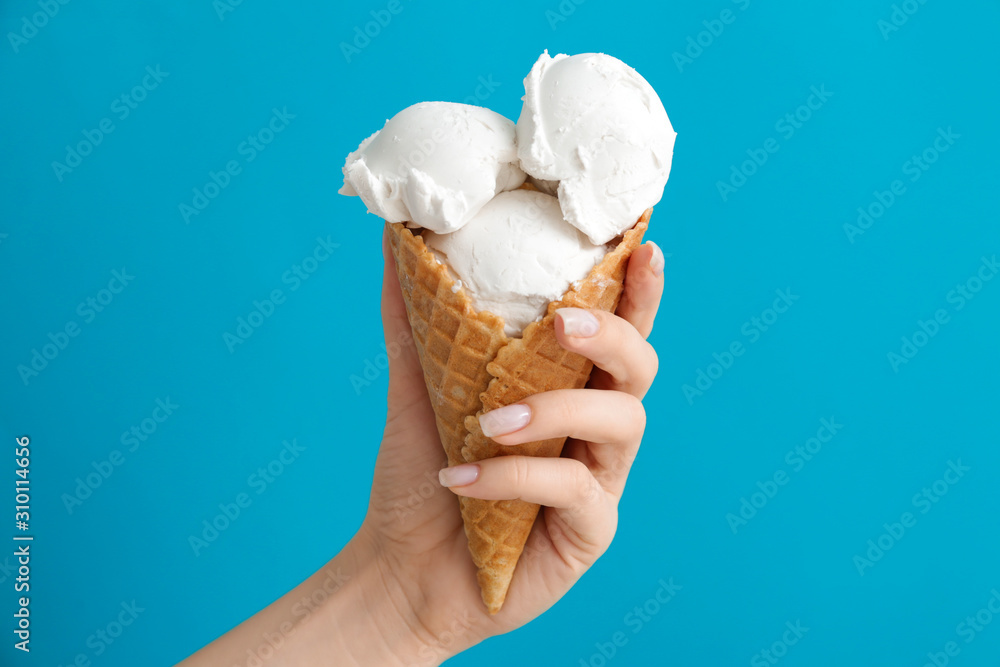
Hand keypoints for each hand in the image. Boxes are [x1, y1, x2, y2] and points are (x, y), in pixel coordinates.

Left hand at [359, 229, 665, 663]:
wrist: (402, 565)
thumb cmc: (423, 473)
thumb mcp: (417, 390)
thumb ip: (415, 323)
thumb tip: (395, 243)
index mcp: (566, 387)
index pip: (615, 330)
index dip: (638, 291)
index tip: (644, 246)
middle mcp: (593, 429)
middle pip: (640, 369)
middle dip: (615, 334)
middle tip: (563, 322)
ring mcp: (599, 481)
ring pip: (622, 423)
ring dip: (558, 410)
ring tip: (492, 422)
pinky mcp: (590, 532)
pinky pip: (574, 491)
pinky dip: (515, 478)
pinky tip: (461, 480)